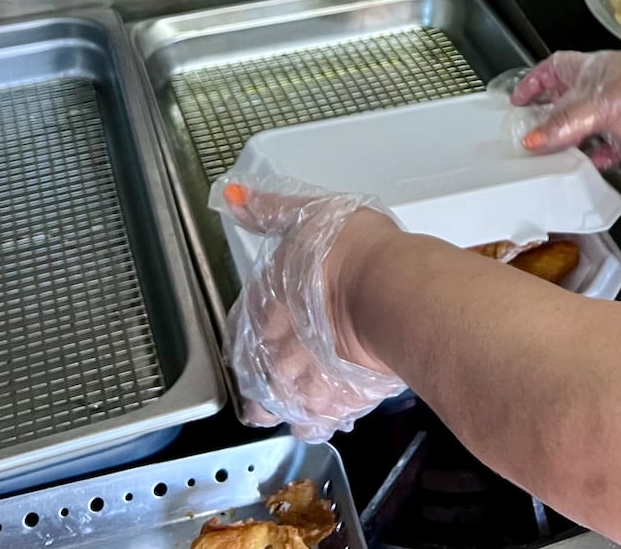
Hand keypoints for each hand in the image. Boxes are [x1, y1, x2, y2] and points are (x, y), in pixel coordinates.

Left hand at [214, 178, 407, 440]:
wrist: (387, 288)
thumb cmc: (346, 250)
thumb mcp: (307, 217)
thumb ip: (271, 212)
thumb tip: (234, 196)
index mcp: (261, 313)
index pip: (242, 334)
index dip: (256, 335)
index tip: (271, 332)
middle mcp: (272, 357)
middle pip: (257, 381)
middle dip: (269, 378)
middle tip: (289, 368)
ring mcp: (302, 386)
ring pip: (283, 409)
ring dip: (292, 403)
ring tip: (310, 393)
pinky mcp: (338, 405)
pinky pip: (321, 423)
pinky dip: (326, 417)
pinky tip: (336, 406)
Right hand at [509, 48, 620, 174]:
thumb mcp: (597, 105)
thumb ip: (563, 124)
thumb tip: (529, 140)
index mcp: (590, 71)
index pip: (554, 69)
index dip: (534, 81)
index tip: (515, 100)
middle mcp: (600, 93)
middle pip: (564, 104)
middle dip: (543, 119)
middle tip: (519, 138)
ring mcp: (615, 119)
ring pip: (580, 132)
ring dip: (562, 146)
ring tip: (538, 161)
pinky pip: (601, 155)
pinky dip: (587, 163)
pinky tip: (574, 172)